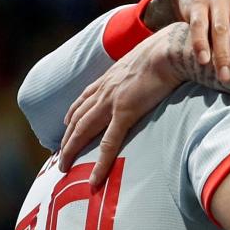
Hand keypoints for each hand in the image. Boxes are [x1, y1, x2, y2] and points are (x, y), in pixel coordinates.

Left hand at [60, 26, 186, 181]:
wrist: (170, 50)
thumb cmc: (166, 51)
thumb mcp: (146, 58)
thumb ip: (142, 69)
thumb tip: (150, 72)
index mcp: (110, 78)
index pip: (84, 99)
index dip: (73, 114)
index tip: (66, 126)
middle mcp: (104, 91)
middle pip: (77, 118)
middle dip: (65, 138)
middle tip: (58, 155)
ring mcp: (112, 103)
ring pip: (82, 131)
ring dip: (70, 149)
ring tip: (63, 166)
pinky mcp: (125, 113)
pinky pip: (109, 143)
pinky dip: (100, 163)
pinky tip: (95, 178)